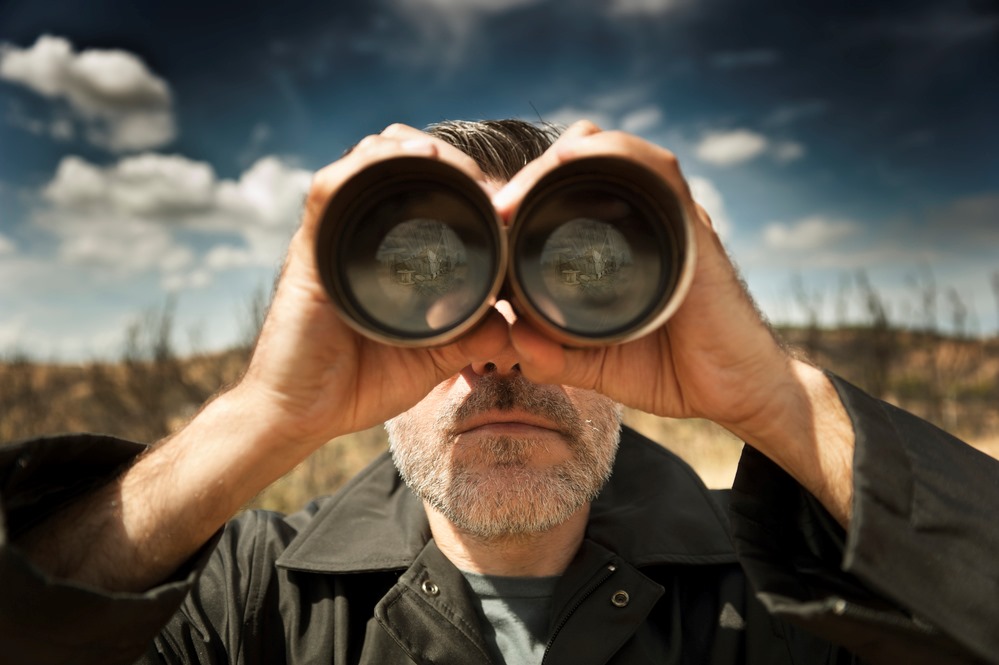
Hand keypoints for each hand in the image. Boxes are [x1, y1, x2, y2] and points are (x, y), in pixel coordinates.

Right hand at [235, 124, 508, 450]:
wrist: (300, 415)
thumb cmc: (358, 385)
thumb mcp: (432, 358)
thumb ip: (472, 338)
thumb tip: (514, 322)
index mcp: (386, 254)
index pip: (420, 191)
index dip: (461, 180)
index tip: (501, 195)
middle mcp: (357, 236)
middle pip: (395, 162)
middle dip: (442, 158)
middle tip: (481, 181)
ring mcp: (331, 238)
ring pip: (367, 161)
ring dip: (408, 148)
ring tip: (448, 160)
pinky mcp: (309, 250)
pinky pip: (329, 189)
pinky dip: (365, 165)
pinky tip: (410, 159)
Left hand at [497, 122, 853, 521]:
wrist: (740, 392)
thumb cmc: (675, 371)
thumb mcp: (598, 365)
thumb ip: (553, 356)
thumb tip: (508, 338)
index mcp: (617, 244)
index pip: (564, 193)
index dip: (520, 195)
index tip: (485, 225)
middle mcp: (642, 221)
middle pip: (578, 163)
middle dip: (529, 178)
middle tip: (496, 213)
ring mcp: (668, 218)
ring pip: (610, 153)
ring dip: (558, 160)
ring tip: (518, 198)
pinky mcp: (693, 226)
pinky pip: (657, 169)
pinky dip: (615, 153)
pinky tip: (571, 161)